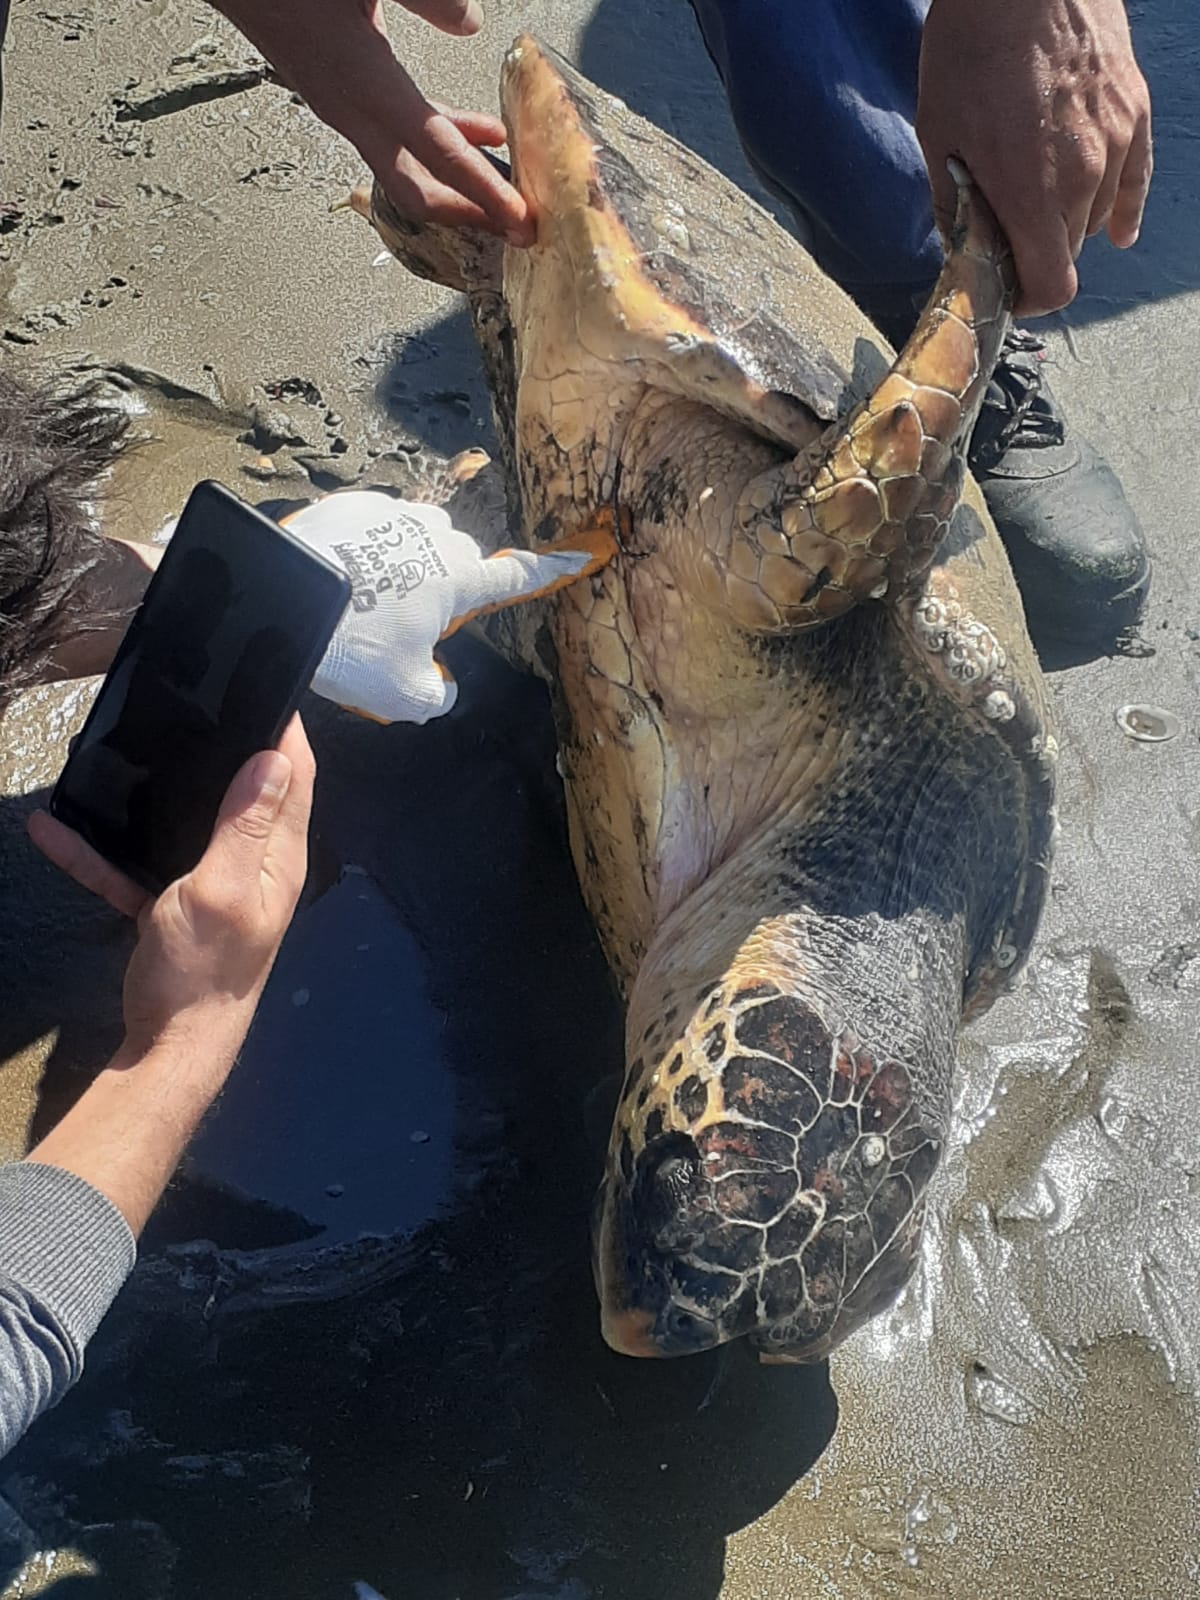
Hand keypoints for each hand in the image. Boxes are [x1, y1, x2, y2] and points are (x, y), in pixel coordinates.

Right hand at [29, 716, 313, 1055]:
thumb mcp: (223, 888)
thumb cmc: (204, 971)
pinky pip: (135, 865)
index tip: (265, 683)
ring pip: (182, 822)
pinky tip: (55, 830)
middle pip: (242, 790)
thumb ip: (246, 825)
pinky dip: (100, 850)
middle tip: (185, 704)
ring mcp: (212, 884)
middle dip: (219, 746)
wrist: (170, 1048)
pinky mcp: (172, 904)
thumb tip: (275, 758)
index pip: (295, 776)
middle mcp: (254, 865)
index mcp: (278, 856)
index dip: (286, 729)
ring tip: (116, 751)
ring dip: (148, 794)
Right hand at [211, 0, 533, 241]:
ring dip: (458, 183)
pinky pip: (397, 138)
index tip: (522, 225)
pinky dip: (440, 146)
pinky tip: (479, 133)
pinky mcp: (340, 94)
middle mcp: (351, 111)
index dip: (485, 195)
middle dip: (471, 216)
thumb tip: (471, 24)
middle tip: (518, 232)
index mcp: (364, 84)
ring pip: (408, 167)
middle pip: (419, 190)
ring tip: (508, 190)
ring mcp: (342, 108)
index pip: (438, 156)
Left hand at [285, 490, 614, 723]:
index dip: (548, 571)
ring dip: (406, 563)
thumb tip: (441, 685)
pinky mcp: (349, 504)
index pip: (515, 576)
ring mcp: (391, 513)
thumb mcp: (404, 696)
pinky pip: (374, 528)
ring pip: (416, 537)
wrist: (279, 592)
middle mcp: (434, 535)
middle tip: (408, 624)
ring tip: (368, 600)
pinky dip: (367, 550)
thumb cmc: (351, 645)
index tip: (579, 554)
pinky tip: (342, 577)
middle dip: (446, 585)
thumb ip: (439, 695)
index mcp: (459, 578)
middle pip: (459, 558)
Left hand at [917, 0, 1152, 315]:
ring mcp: (1116, 143)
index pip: (1052, 287)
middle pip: (1067, 252)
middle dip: (1036, 253)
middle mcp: (1085, 176)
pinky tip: (1116, 231)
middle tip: (1006, 232)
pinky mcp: (1135, 111)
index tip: (1006, 289)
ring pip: (1095, 217)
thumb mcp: (939, 133)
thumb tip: (964, 250)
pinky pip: (1134, 182)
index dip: (1026, 298)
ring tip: (1037, 192)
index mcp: (1033, 192)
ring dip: (1066, 221)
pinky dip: (1120, 209)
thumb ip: (955, 205)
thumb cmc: (972, 47)